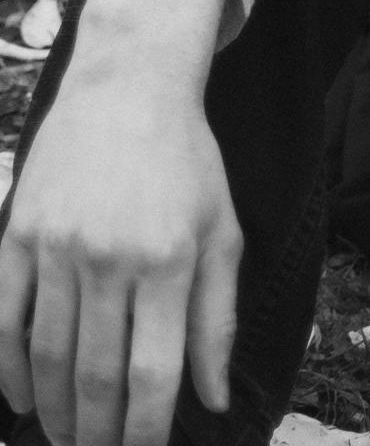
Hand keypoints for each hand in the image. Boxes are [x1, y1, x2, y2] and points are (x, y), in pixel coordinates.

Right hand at [0, 0, 239, 445]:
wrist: (127, 87)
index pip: (152, 372)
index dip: (146, 429)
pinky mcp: (19, 235)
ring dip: (54, 412)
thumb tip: (212, 400)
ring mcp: (57, 246)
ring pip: (48, 357)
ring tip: (64, 440)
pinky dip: (10, 371)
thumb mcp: (220, 231)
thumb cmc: (185, 163)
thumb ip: (215, 319)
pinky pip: (6, 322)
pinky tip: (22, 401)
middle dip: (97, 433)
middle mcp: (110, 256)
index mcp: (168, 259)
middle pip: (95, 375)